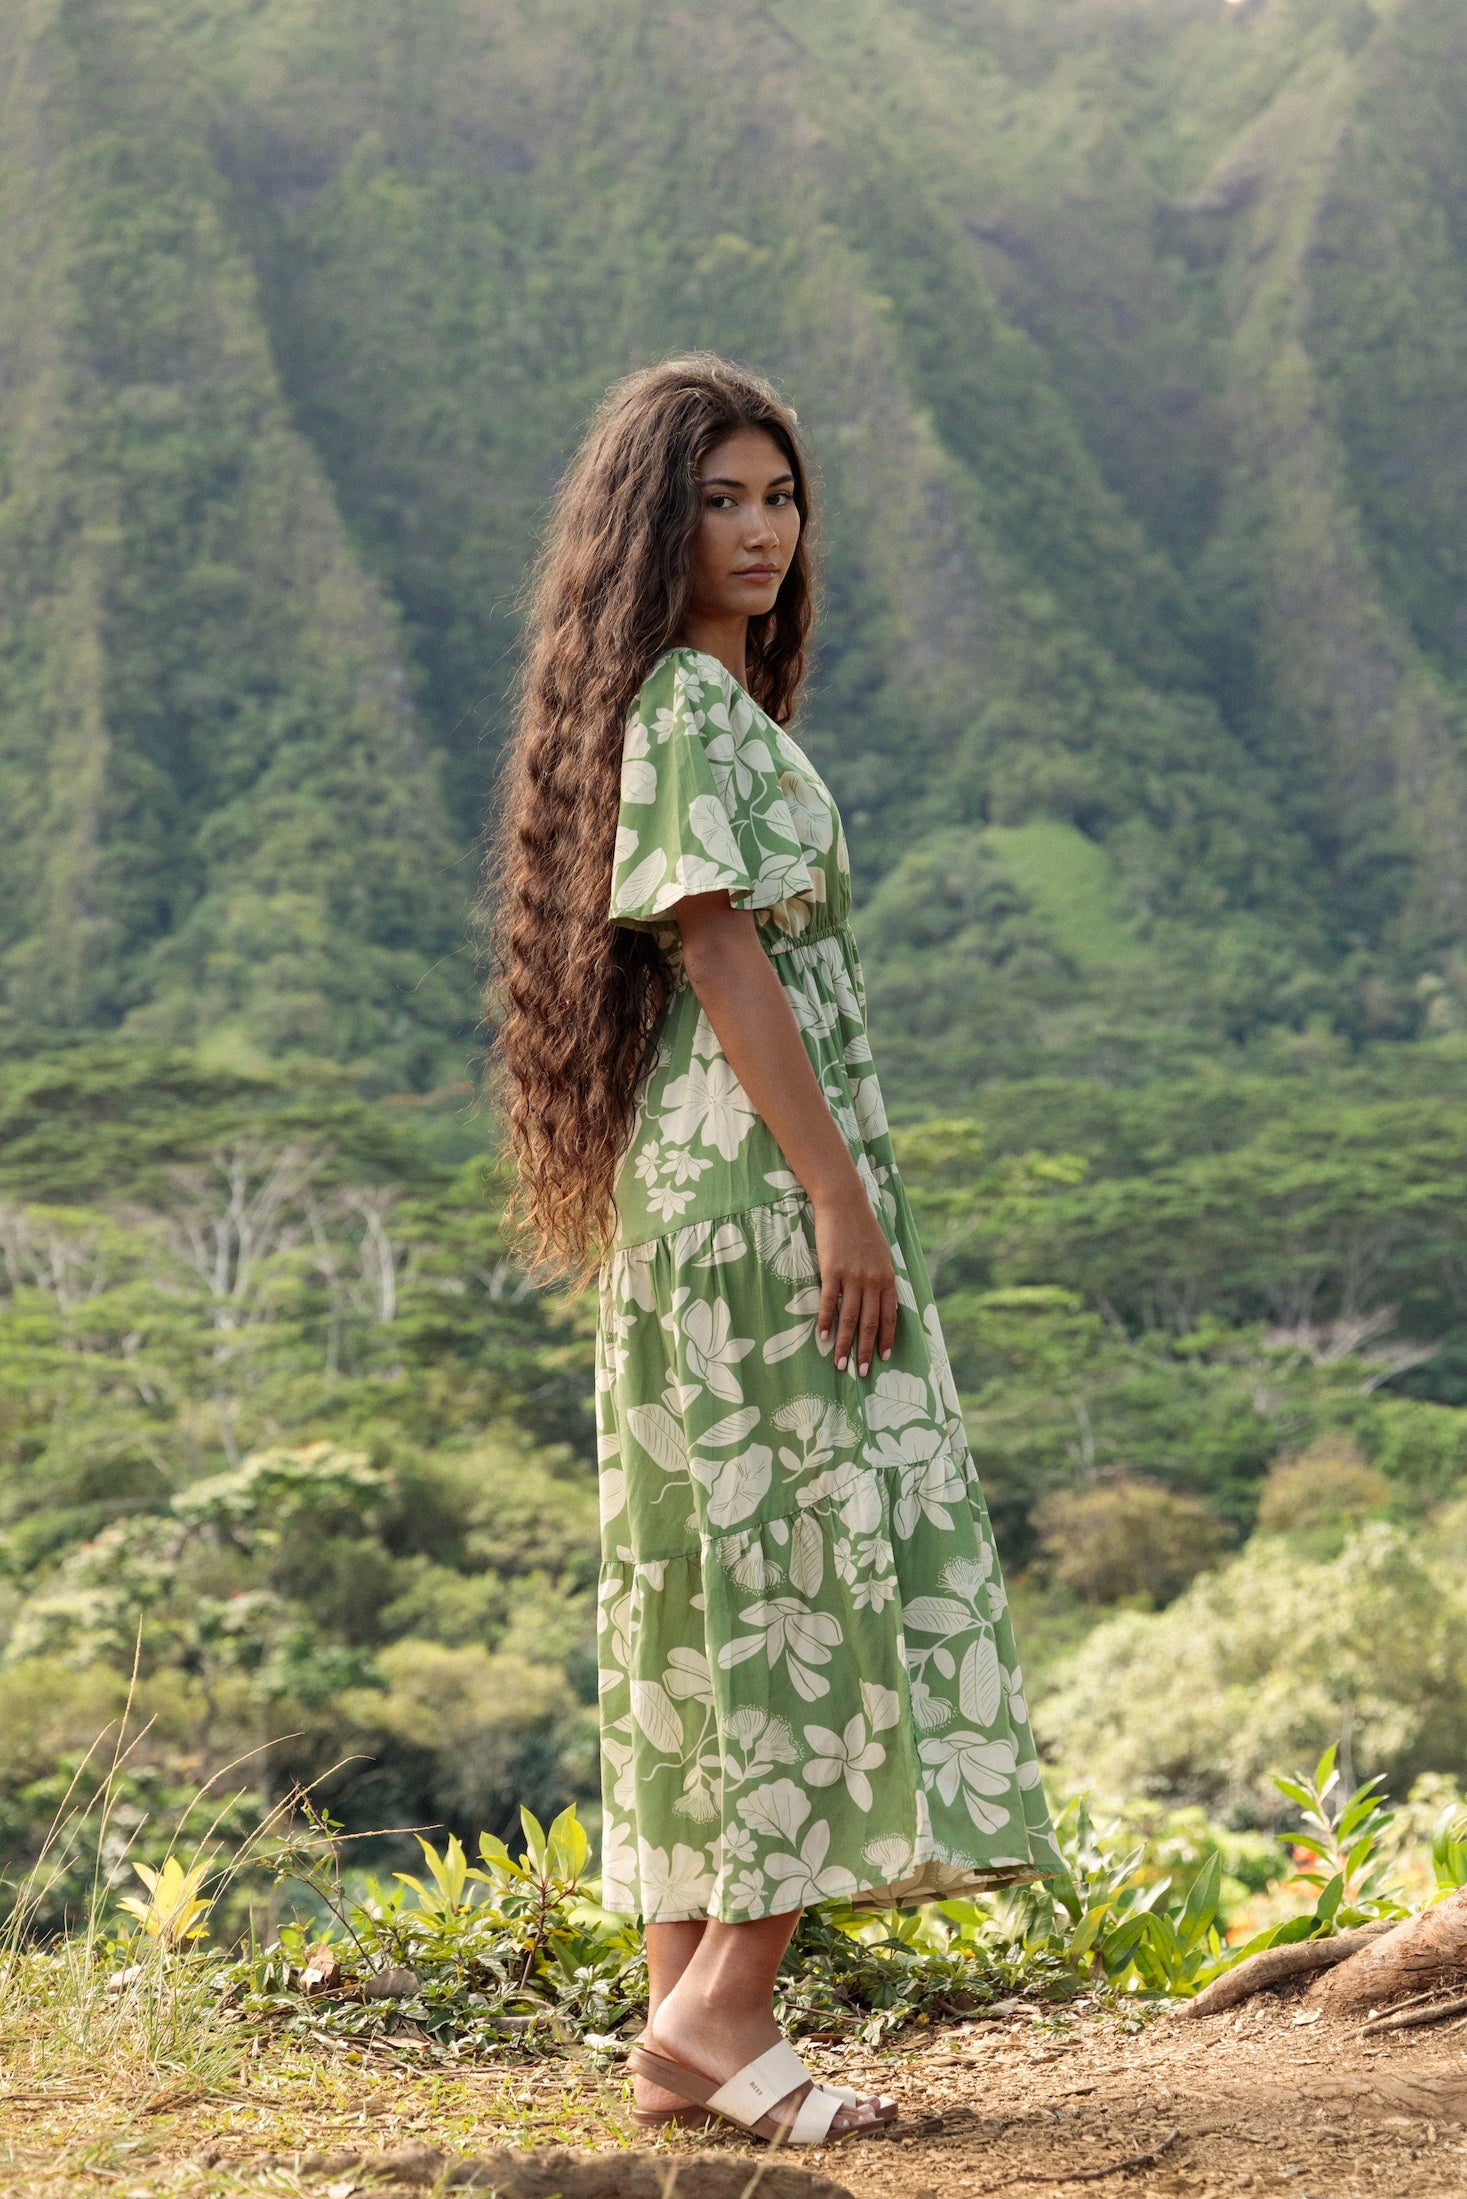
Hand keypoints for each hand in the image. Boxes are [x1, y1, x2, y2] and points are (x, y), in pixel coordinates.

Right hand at [812, 1187, 897, 1377]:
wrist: (845, 1205)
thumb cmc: (863, 1229)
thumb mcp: (881, 1254)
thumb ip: (881, 1278)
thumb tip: (880, 1301)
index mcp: (887, 1278)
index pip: (889, 1316)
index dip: (885, 1339)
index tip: (881, 1358)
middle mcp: (872, 1281)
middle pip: (869, 1323)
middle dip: (866, 1350)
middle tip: (861, 1372)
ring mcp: (852, 1277)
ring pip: (849, 1319)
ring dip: (845, 1344)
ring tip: (841, 1364)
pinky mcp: (832, 1271)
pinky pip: (829, 1303)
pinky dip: (825, 1322)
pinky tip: (823, 1338)